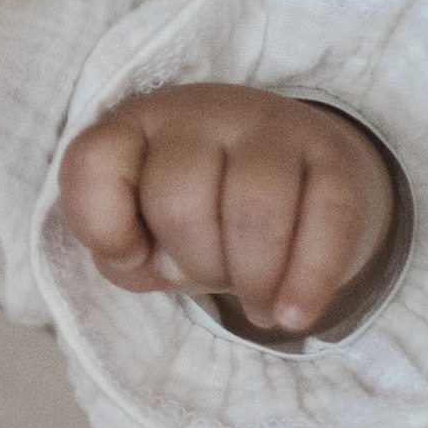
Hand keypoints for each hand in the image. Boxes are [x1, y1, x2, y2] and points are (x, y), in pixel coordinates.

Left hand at [60, 86, 397, 340]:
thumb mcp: (138, 229)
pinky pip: (328, 222)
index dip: (102, 228)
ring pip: (254, 214)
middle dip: (191, 263)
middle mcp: (201, 113)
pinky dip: (307, 282)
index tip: (133, 253)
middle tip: (210, 274)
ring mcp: (271, 127)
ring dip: (250, 280)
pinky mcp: (334, 157)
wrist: (294, 181)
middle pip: (179, 203)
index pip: (93, 163)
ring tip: (255, 301)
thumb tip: (139, 257)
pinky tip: (292, 315)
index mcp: (137, 123)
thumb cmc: (198, 213)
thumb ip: (116, 247)